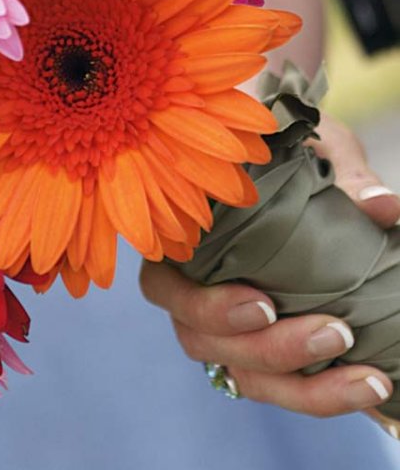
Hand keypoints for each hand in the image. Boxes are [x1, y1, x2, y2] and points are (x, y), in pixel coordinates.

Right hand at [139, 114, 399, 416]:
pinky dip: (323, 395)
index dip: (206, 308)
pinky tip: (371, 388)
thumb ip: (340, 170)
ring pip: (244, 375)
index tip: (263, 304)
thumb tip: (381, 204)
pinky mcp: (264, 347)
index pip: (164, 287)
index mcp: (182, 241)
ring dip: (305, 388)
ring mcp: (227, 325)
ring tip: (368, 378)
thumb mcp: (311, 147)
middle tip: (336, 333)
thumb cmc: (288, 151)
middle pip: (205, 343)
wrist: (303, 171)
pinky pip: (280, 387)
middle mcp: (193, 291)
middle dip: (270, 350)